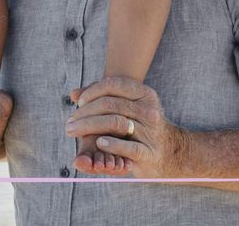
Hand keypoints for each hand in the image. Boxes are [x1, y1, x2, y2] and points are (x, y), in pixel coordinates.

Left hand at [65, 76, 184, 178]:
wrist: (169, 153)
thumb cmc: (140, 127)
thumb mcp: (126, 108)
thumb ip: (101, 98)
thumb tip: (73, 94)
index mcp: (144, 94)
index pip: (114, 85)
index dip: (92, 91)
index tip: (79, 103)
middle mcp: (149, 110)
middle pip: (110, 105)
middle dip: (85, 112)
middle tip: (69, 123)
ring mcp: (151, 131)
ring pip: (116, 123)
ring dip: (89, 126)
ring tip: (73, 131)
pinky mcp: (149, 153)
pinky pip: (129, 147)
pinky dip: (111, 143)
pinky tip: (98, 143)